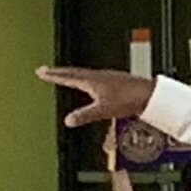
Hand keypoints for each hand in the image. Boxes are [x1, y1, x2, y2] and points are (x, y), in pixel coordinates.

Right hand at [39, 64, 155, 130]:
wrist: (149, 94)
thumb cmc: (128, 99)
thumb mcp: (102, 110)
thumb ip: (84, 115)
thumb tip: (68, 121)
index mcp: (91, 81)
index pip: (67, 77)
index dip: (53, 75)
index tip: (41, 71)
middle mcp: (98, 76)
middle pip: (73, 72)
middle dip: (58, 72)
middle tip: (46, 70)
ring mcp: (107, 77)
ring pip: (84, 73)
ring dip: (72, 74)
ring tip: (65, 75)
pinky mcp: (116, 81)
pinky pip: (94, 77)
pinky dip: (85, 79)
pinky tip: (91, 84)